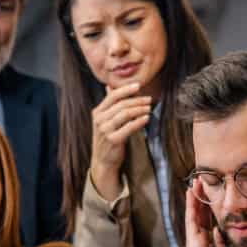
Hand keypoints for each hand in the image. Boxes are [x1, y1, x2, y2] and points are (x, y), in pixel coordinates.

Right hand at [90, 83, 152, 199]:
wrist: (102, 160)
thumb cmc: (106, 138)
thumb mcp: (104, 120)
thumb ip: (108, 104)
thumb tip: (109, 87)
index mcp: (97, 112)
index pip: (112, 96)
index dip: (126, 89)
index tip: (138, 86)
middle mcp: (99, 120)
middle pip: (121, 104)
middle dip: (137, 100)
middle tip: (149, 99)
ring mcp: (105, 130)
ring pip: (125, 114)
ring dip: (140, 109)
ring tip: (149, 108)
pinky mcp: (113, 140)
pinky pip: (129, 127)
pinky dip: (139, 121)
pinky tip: (146, 119)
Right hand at [184, 186, 244, 246]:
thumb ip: (230, 242)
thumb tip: (233, 230)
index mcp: (212, 243)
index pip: (211, 219)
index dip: (212, 205)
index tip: (216, 191)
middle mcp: (203, 240)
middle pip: (202, 213)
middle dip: (202, 197)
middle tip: (203, 180)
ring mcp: (197, 241)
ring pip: (195, 214)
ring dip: (195, 197)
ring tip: (195, 181)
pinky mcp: (194, 243)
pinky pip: (192, 220)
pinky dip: (191, 206)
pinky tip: (191, 193)